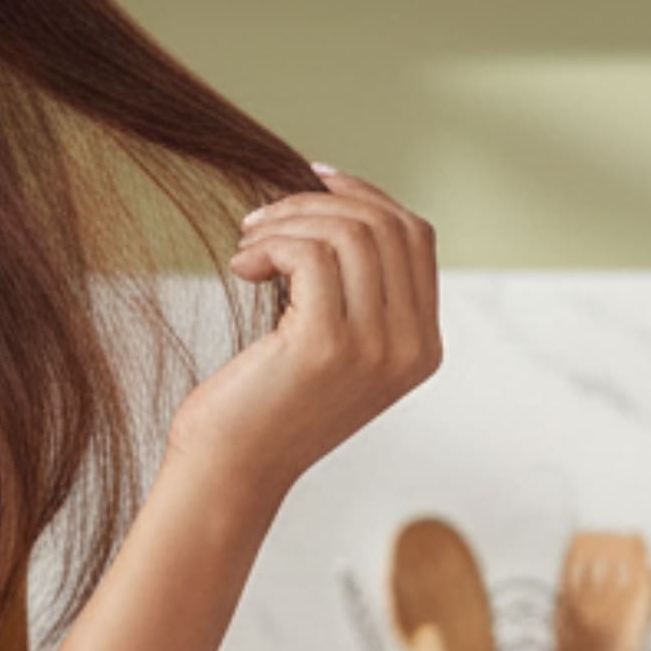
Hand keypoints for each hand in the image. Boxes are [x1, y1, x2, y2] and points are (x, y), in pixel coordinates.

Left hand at [164, 162, 439, 502]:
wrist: (228, 470)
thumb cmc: (262, 403)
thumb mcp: (326, 343)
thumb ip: (352, 291)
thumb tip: (333, 204)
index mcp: (421, 344)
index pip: (415, 236)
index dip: (365, 196)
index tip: (312, 179)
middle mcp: (411, 346)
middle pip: (386, 225)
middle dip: (318, 203)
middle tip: (261, 220)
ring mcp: (375, 347)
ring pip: (347, 233)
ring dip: (286, 223)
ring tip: (247, 247)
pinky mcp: (326, 345)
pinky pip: (309, 255)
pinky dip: (270, 245)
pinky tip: (241, 267)